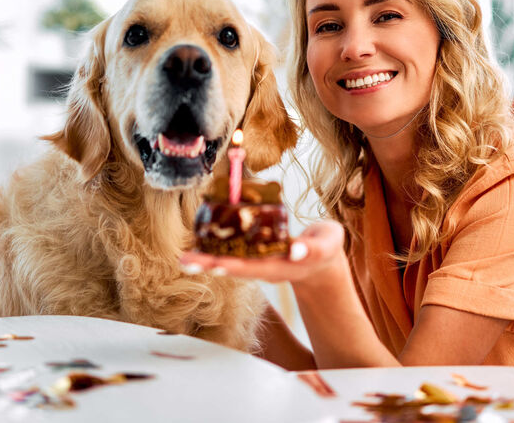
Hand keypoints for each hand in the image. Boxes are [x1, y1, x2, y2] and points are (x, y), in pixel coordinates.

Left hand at [180, 220, 345, 285]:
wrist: (320, 263)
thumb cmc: (325, 246)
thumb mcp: (329, 244)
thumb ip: (314, 248)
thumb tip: (297, 250)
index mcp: (287, 265)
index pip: (260, 267)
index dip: (240, 266)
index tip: (220, 266)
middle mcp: (269, 269)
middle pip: (237, 269)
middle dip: (213, 265)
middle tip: (188, 262)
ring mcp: (260, 266)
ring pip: (231, 265)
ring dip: (206, 263)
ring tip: (184, 259)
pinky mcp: (255, 259)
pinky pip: (231, 257)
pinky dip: (212, 254)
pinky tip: (194, 249)